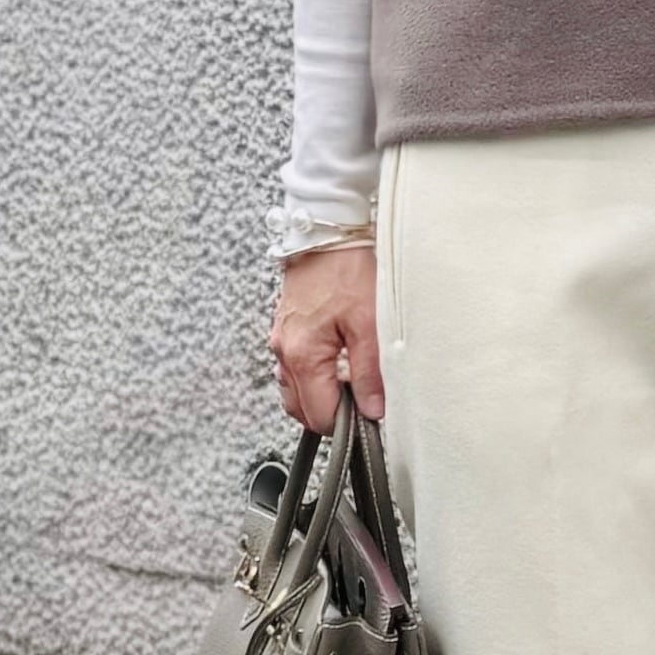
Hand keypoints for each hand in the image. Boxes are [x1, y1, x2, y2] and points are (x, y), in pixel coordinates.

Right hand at [271, 241, 384, 429]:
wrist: (326, 230)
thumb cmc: (346, 268)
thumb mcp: (369, 323)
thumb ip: (369, 372)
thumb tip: (372, 409)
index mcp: (303, 355)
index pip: (318, 415)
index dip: (345, 425)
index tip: (368, 418)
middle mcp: (285, 351)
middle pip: (300, 409)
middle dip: (329, 415)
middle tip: (361, 405)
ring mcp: (282, 340)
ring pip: (295, 390)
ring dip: (319, 396)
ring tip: (351, 386)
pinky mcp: (287, 328)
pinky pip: (294, 368)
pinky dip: (313, 377)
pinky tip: (337, 366)